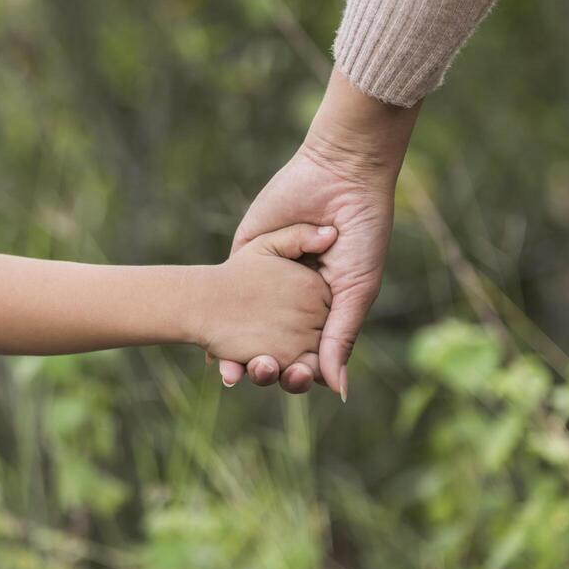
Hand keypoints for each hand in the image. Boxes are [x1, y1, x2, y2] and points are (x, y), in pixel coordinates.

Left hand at [215, 69, 419, 397]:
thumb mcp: (355, 290)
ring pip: (243, 324)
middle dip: (263, 365)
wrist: (341, 176)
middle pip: (271, 344)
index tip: (290, 383)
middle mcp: (293, 298)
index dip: (296, 373)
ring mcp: (266, 276)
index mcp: (324, 309)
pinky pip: (226, 288)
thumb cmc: (362, 234)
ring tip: (230, 370)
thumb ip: (340, 338)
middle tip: (258, 374)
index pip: (304, 353)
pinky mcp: (245, 252)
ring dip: (234, 350)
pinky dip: (215, 314)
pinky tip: (206, 336)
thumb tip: (336, 391)